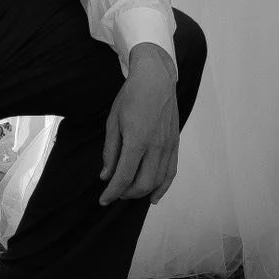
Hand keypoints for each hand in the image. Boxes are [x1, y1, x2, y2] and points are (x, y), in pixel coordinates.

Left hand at [99, 44, 179, 204]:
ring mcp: (168, 145)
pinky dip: (163, 187)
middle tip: (115, 192)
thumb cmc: (131, 96)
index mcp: (137, 140)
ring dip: (142, 191)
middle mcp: (156, 146)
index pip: (124, 177)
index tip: (103, 200)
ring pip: (157, 180)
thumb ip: (110, 151)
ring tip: (129, 191)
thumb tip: (106, 175)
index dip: (112, 192)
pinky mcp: (175, 143)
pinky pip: (171, 171)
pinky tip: (154, 196)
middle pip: (142, 184)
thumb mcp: (113, 122)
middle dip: (126, 193)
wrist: (155, 78)